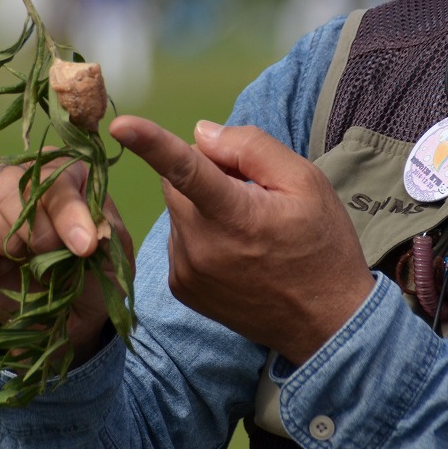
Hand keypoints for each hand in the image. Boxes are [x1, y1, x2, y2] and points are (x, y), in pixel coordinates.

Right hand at [0, 157, 132, 363]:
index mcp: (58, 175)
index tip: (84, 248)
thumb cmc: (95, 275)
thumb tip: (79, 232)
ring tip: (24, 263)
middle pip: (4, 181)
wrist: (74, 320)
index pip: (53, 177)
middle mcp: (16, 186)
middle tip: (50, 255)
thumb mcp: (112, 253)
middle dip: (31, 225)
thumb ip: (100, 229)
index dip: (67, 211)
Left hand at [109, 116, 372, 364]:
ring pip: (177, 210)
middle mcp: (201, 246)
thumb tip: (201, 134)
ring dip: (202, 206)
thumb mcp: (306, 183)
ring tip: (249, 229)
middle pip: (175, 182)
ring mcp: (187, 271)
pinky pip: (180, 238)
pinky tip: (236, 250)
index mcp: (235, 216)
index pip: (185, 170)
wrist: (328, 323)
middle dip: (205, 174)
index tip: (119, 126)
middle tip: (250, 192)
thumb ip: (252, 147)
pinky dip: (200, 233)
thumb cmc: (322, 246)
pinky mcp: (182, 287)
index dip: (150, 143)